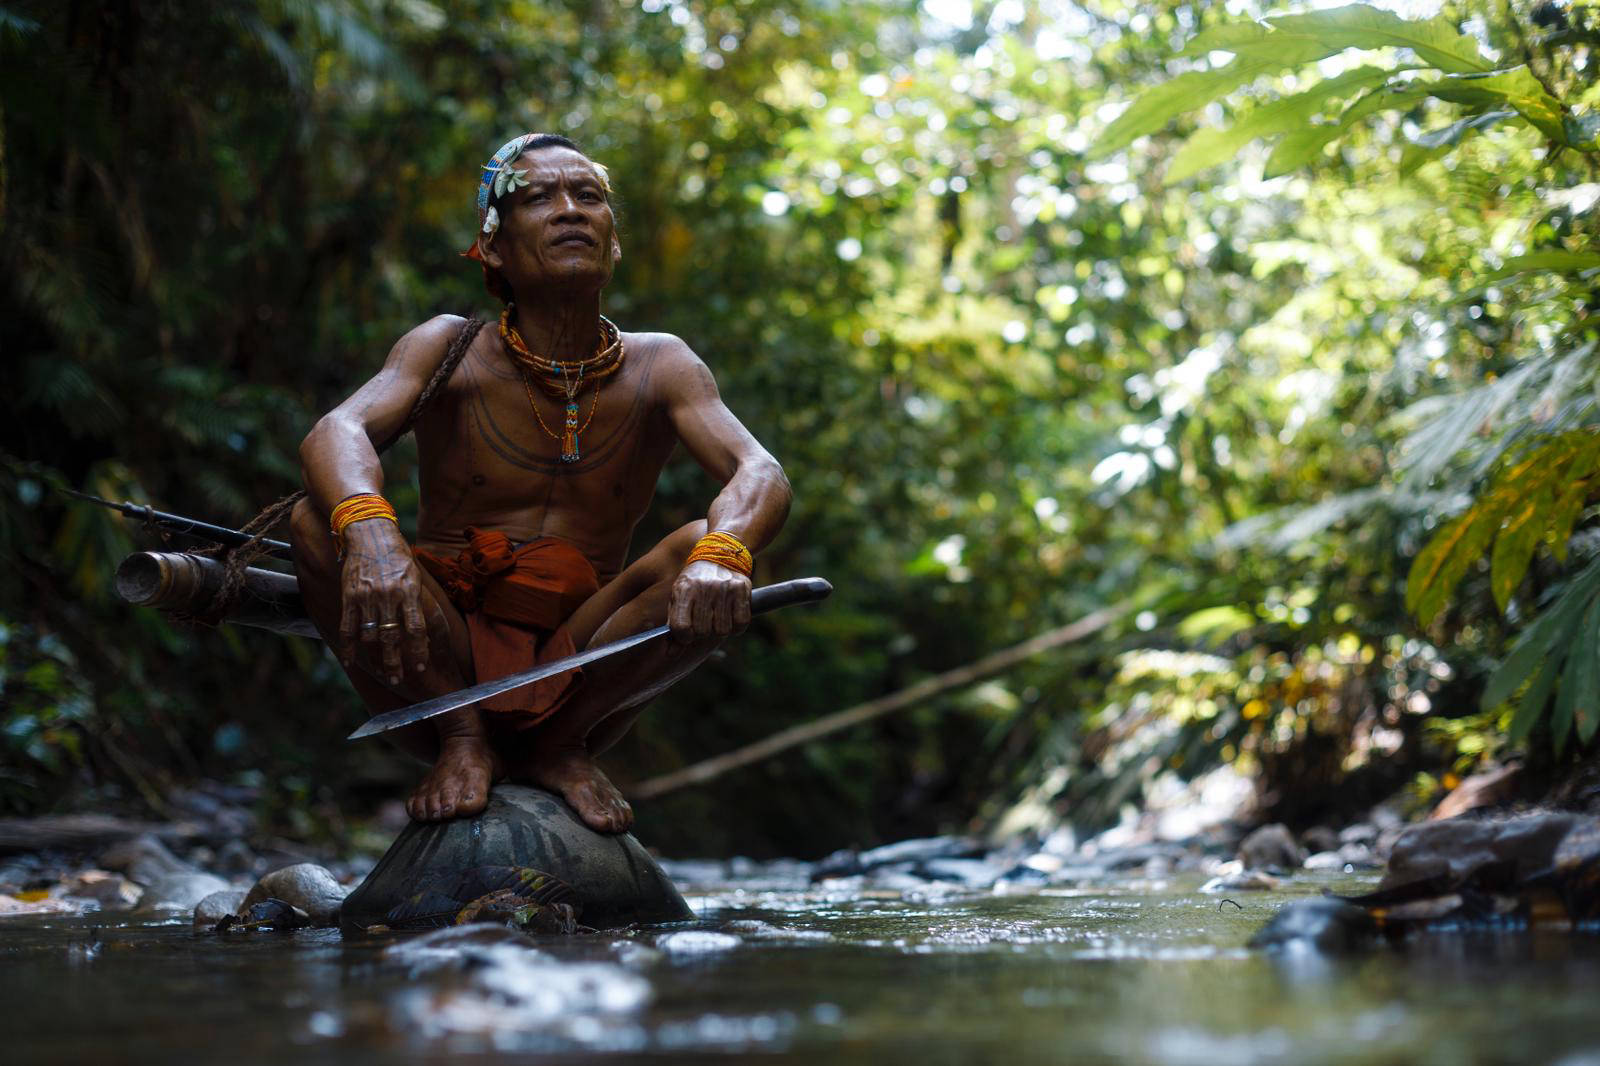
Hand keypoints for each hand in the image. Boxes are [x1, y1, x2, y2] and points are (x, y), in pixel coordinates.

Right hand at [337, 519, 429, 683]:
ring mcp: (366, 597)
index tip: (420, 665)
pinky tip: (351, 662)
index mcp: (408, 590)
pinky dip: (349, 647)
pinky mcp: (349, 596)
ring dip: (376, 658)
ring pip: (370, 636)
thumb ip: (417, 600)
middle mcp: (388, 596)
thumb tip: (425, 628)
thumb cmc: (396, 555)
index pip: (416, 627)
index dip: (419, 649)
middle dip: (396, 662)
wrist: (369, 532)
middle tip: (399, 679)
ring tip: (382, 672)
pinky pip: (348, 627)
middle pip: (392, 637)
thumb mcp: (414, 574)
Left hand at [668, 559, 751, 640]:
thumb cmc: (694, 584)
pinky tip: (731, 615)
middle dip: (702, 632)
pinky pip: (740, 624)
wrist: (719, 555)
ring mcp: (724, 588)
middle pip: (702, 632)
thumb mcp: (679, 599)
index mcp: (684, 589)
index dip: (683, 638)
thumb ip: (673, 627)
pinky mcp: (742, 589)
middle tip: (704, 621)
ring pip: (722, 631)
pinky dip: (736, 626)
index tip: (686, 635)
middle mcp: (704, 588)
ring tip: (717, 616)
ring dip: (719, 628)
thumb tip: (671, 654)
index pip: (681, 627)